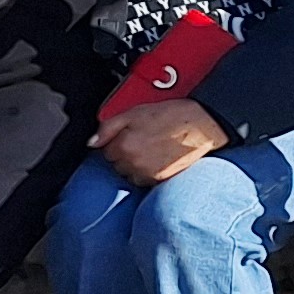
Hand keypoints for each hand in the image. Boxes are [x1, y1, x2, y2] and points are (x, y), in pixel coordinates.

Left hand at [95, 97, 229, 186]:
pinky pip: (144, 180)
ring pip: (129, 174)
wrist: (201, 125)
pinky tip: (157, 158)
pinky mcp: (160, 180)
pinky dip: (147, 172)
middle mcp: (133, 163)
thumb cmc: (171, 116)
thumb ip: (108, 127)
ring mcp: (147, 174)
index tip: (125, 136)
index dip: (115, 142)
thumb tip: (92, 142)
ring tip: (150, 149)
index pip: (105, 152)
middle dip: (123, 154)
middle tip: (140, 141)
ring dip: (134, 165)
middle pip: (116, 165)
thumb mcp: (133, 112)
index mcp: (123, 145)